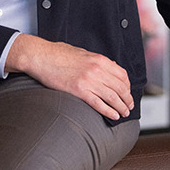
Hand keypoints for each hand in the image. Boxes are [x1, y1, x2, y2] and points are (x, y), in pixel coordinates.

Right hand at [5, 34, 132, 120]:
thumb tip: (108, 68)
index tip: (128, 93)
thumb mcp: (83, 53)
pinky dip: (109, 111)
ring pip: (112, 97)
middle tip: (129, 106)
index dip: (128, 87)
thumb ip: (96, 62)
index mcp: (99, 60)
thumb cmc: (58, 54)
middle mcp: (97, 70)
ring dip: (121, 107)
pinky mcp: (78, 90)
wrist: (41, 56)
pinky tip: (113, 116)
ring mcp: (88, 81)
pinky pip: (98, 104)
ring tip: (124, 114)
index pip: (122, 75)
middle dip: (127, 99)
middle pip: (120, 88)